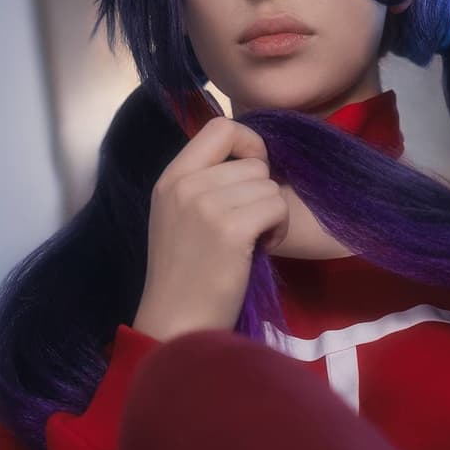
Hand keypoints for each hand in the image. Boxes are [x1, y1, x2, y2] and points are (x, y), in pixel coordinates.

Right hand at [132, 116, 288, 341]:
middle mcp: (185, 184)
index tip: (250, 177)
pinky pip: (276, 206)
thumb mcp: (179, 217)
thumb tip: (252, 161)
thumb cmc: (186, 276)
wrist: (177, 323)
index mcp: (171, 177)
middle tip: (249, 226)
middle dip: (262, 192)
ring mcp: (206, 205)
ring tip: (252, 241)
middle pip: (253, 162)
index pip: (220, 127)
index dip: (248, 144)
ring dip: (272, 213)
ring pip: (269, 185)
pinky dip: (278, 229)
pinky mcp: (230, 228)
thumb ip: (204, 184)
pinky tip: (259, 250)